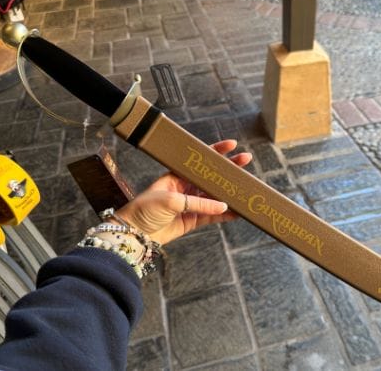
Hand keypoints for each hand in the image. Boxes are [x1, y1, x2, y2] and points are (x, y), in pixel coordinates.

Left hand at [115, 139, 251, 245]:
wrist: (133, 234)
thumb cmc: (145, 210)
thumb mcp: (171, 200)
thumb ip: (198, 203)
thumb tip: (222, 205)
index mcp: (177, 176)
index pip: (199, 161)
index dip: (216, 152)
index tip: (232, 145)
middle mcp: (185, 188)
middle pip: (211, 177)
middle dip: (229, 170)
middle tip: (246, 161)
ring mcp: (190, 204)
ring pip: (215, 197)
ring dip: (230, 193)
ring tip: (246, 188)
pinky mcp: (192, 220)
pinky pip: (213, 216)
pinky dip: (226, 215)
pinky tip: (238, 211)